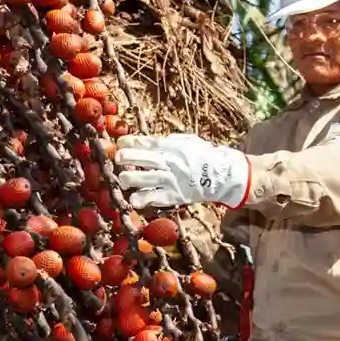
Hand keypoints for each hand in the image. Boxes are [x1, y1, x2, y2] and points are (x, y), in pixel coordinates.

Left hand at [116, 134, 250, 209]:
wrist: (221, 176)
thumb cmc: (205, 156)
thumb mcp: (188, 141)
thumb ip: (170, 141)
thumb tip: (153, 141)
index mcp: (169, 147)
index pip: (143, 142)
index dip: (127, 142)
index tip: (120, 144)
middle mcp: (166, 162)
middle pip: (136, 158)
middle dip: (122, 158)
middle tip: (118, 160)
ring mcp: (168, 179)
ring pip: (139, 178)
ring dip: (127, 179)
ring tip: (124, 180)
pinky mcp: (173, 195)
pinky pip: (152, 198)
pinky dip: (140, 199)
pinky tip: (133, 199)